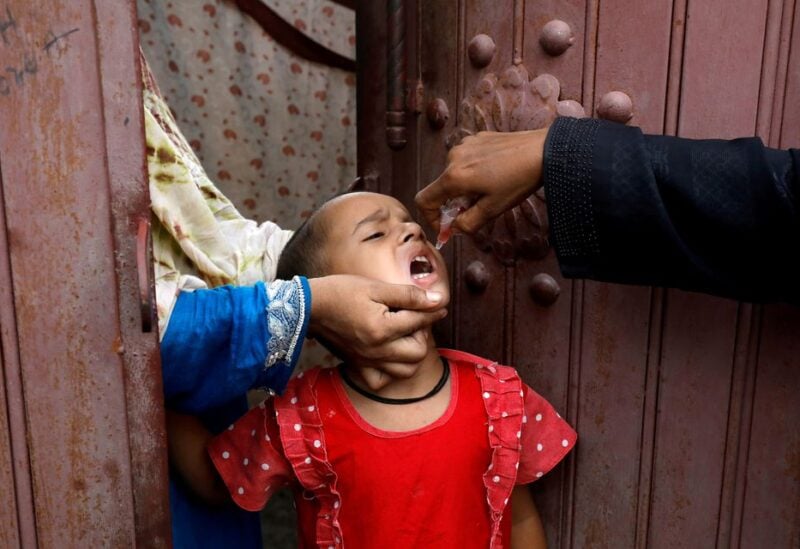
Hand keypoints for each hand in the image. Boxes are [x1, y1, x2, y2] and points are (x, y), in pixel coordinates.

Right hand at [308, 274, 446, 364]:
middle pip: (418, 352)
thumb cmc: (342, 291)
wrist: (309, 306)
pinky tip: (389, 355)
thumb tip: (438, 299)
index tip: (438, 304)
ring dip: (411, 354)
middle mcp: (377, 350)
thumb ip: (409, 295)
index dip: (433, 310)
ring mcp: (367, 361)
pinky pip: (381, 381)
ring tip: (405, 337)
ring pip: (406, 371)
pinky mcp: (357, 365)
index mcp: (382, 328)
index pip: (420, 321)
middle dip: (422, 334)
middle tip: (414, 319)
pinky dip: (390, 372)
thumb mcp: (376, 287)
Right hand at [415, 129, 548, 233]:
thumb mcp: (493, 209)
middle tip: (478, 209)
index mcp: (454, 178)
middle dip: (454, 203)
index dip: (430, 218)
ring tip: (492, 188)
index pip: (424, 200)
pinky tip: (497, 172)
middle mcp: (453, 158)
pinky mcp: (477, 138)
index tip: (446, 226)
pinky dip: (474, 171)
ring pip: (455, 173)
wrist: (544, 150)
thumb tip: (454, 228)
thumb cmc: (519, 181)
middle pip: (442, 187)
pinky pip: (467, 160)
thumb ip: (467, 223)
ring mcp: (464, 145)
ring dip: (465, 186)